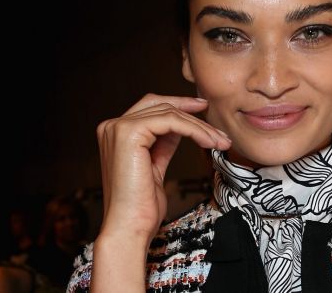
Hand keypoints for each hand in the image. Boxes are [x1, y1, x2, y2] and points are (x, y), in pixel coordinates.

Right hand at [95, 93, 230, 242]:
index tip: (202, 111)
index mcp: (115, 133)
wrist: (130, 227)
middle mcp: (112, 126)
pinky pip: (171, 121)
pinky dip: (194, 129)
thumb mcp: (155, 166)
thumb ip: (162, 144)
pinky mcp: (129, 133)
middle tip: (215, 121)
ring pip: (169, 113)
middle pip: (159, 104)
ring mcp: (118, 128)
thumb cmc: (142, 206)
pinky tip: (208, 141)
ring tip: (220, 141)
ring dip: (199, 126)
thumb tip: (181, 127)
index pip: (151, 108)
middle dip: (190, 111)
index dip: (178, 106)